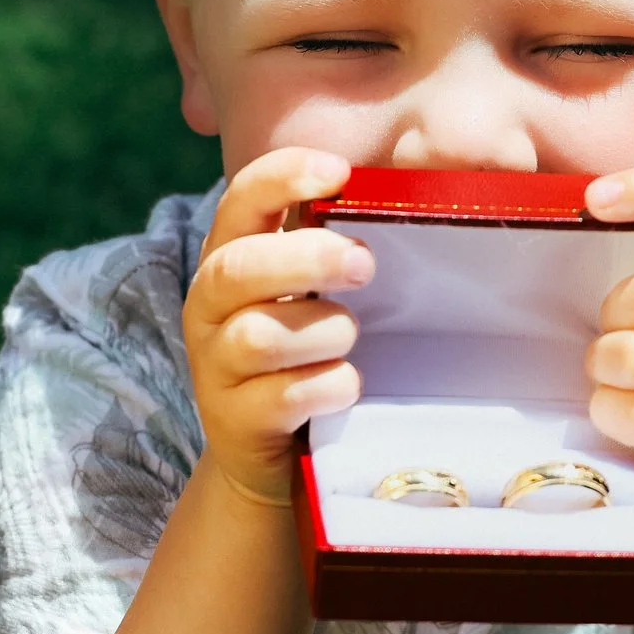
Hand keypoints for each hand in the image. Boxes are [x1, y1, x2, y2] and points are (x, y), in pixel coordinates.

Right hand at [184, 148, 369, 505]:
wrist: (270, 460)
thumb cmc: (306, 355)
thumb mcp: (309, 293)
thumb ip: (336, 245)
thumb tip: (426, 183)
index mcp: (229, 258)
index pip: (240, 200)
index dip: (282, 177)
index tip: (338, 173)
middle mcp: (207, 307)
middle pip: (238, 268)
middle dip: (308, 259)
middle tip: (364, 265)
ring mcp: (215, 367)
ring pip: (261, 336)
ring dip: (325, 333)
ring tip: (348, 339)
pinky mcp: (234, 422)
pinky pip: (284, 396)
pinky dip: (329, 387)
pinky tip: (345, 386)